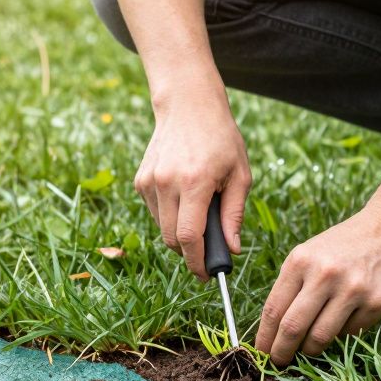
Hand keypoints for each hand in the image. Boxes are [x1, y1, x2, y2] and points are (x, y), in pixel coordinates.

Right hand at [134, 86, 251, 279]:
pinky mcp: (140, 180)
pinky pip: (155, 212)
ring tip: (198, 214)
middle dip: (189, 252)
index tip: (207, 274)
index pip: (188, 236)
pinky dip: (169, 216)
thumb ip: (234, 214)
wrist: (188, 106)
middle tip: (207, 251)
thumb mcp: (240, 175)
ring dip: (178, 233)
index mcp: (194, 182)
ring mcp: (149, 181)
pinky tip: (183, 198)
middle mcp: (166, 182)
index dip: (197, 261)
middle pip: (171, 238)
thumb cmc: (221, 139)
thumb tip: (232, 249)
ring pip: (161, 228)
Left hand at [256, 208, 380, 365]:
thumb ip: (292, 285)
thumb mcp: (310, 253)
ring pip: (320, 337)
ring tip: (308, 348)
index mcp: (301, 261)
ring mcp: (353, 290)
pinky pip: (349, 333)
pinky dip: (340, 336)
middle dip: (281, 351)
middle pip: (293, 328)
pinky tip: (340, 324)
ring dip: (310, 350)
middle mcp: (325, 274)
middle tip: (279, 363)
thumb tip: (274, 328)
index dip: (264, 337)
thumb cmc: (344, 244)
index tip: (261, 352)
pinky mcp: (376, 303)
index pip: (274, 309)